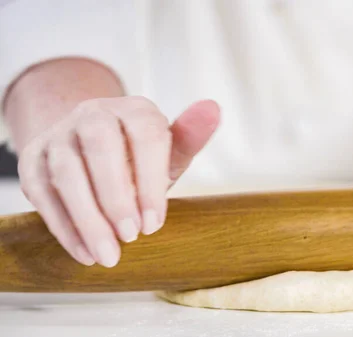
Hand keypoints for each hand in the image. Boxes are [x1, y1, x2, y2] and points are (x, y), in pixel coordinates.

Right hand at [17, 97, 219, 267]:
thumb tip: (213, 109)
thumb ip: (191, 136)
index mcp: (134, 110)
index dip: (150, 181)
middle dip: (116, 196)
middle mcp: (93, 114)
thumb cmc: (139, 156)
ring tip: (109, 254)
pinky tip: (85, 252)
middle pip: (99, 146)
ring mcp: (59, 135)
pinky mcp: (33, 159)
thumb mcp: (169, 150)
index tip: (154, 223)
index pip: (145, 134)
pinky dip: (63, 226)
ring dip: (88, 218)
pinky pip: (41, 192)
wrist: (89, 148)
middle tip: (131, 236)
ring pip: (66, 172)